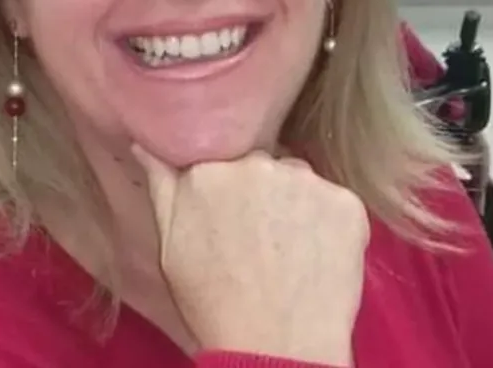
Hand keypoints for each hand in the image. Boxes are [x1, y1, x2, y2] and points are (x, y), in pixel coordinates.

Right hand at [133, 146, 369, 366]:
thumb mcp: (170, 245)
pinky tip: (318, 257)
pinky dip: (331, 224)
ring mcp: (306, 181)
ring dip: (298, 204)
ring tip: (291, 251)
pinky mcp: (346, 202)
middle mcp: (258, 163)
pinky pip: (337, 202)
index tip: (232, 217)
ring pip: (302, 182)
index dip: (231, 190)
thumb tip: (146, 145)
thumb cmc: (214, 304)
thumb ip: (161, 185)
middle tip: (262, 239)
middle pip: (265, 166)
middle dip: (265, 193)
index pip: (225, 160)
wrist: (276, 347)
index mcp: (208, 170)